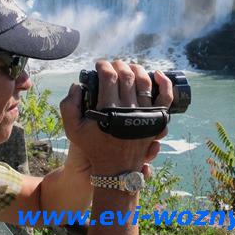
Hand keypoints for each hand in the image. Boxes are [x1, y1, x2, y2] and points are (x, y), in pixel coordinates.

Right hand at [60, 60, 172, 175]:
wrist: (116, 168)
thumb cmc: (94, 147)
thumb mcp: (73, 129)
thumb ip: (69, 105)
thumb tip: (77, 85)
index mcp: (107, 110)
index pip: (108, 77)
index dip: (104, 66)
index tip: (100, 65)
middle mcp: (128, 110)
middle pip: (126, 76)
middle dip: (118, 65)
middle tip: (113, 65)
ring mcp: (145, 114)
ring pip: (144, 82)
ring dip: (137, 69)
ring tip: (129, 67)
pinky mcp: (156, 120)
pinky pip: (165, 98)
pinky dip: (165, 83)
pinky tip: (159, 74)